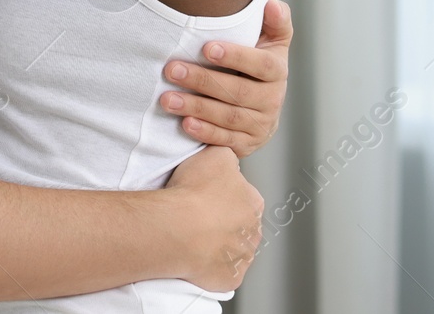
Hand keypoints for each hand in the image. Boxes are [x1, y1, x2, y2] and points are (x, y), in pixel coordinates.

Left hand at [159, 0, 291, 156]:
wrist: (264, 109)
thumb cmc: (259, 66)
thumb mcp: (272, 42)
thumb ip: (275, 22)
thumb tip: (272, 5)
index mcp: (277, 71)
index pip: (262, 65)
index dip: (236, 57)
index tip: (206, 48)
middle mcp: (272, 100)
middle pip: (238, 92)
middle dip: (202, 81)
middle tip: (171, 70)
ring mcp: (259, 124)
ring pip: (227, 117)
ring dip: (196, 107)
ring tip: (167, 98)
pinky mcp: (246, 144)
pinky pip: (224, 140)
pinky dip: (204, 132)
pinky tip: (184, 123)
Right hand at [162, 146, 262, 290]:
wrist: (180, 228)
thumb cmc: (195, 191)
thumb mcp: (216, 154)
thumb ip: (227, 156)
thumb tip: (229, 160)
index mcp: (254, 202)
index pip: (243, 197)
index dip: (223, 195)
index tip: (205, 195)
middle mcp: (254, 231)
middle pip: (240, 225)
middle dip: (223, 222)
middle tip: (198, 216)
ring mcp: (242, 258)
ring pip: (232, 250)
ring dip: (218, 245)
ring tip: (193, 237)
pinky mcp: (229, 278)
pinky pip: (221, 273)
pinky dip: (210, 267)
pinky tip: (195, 256)